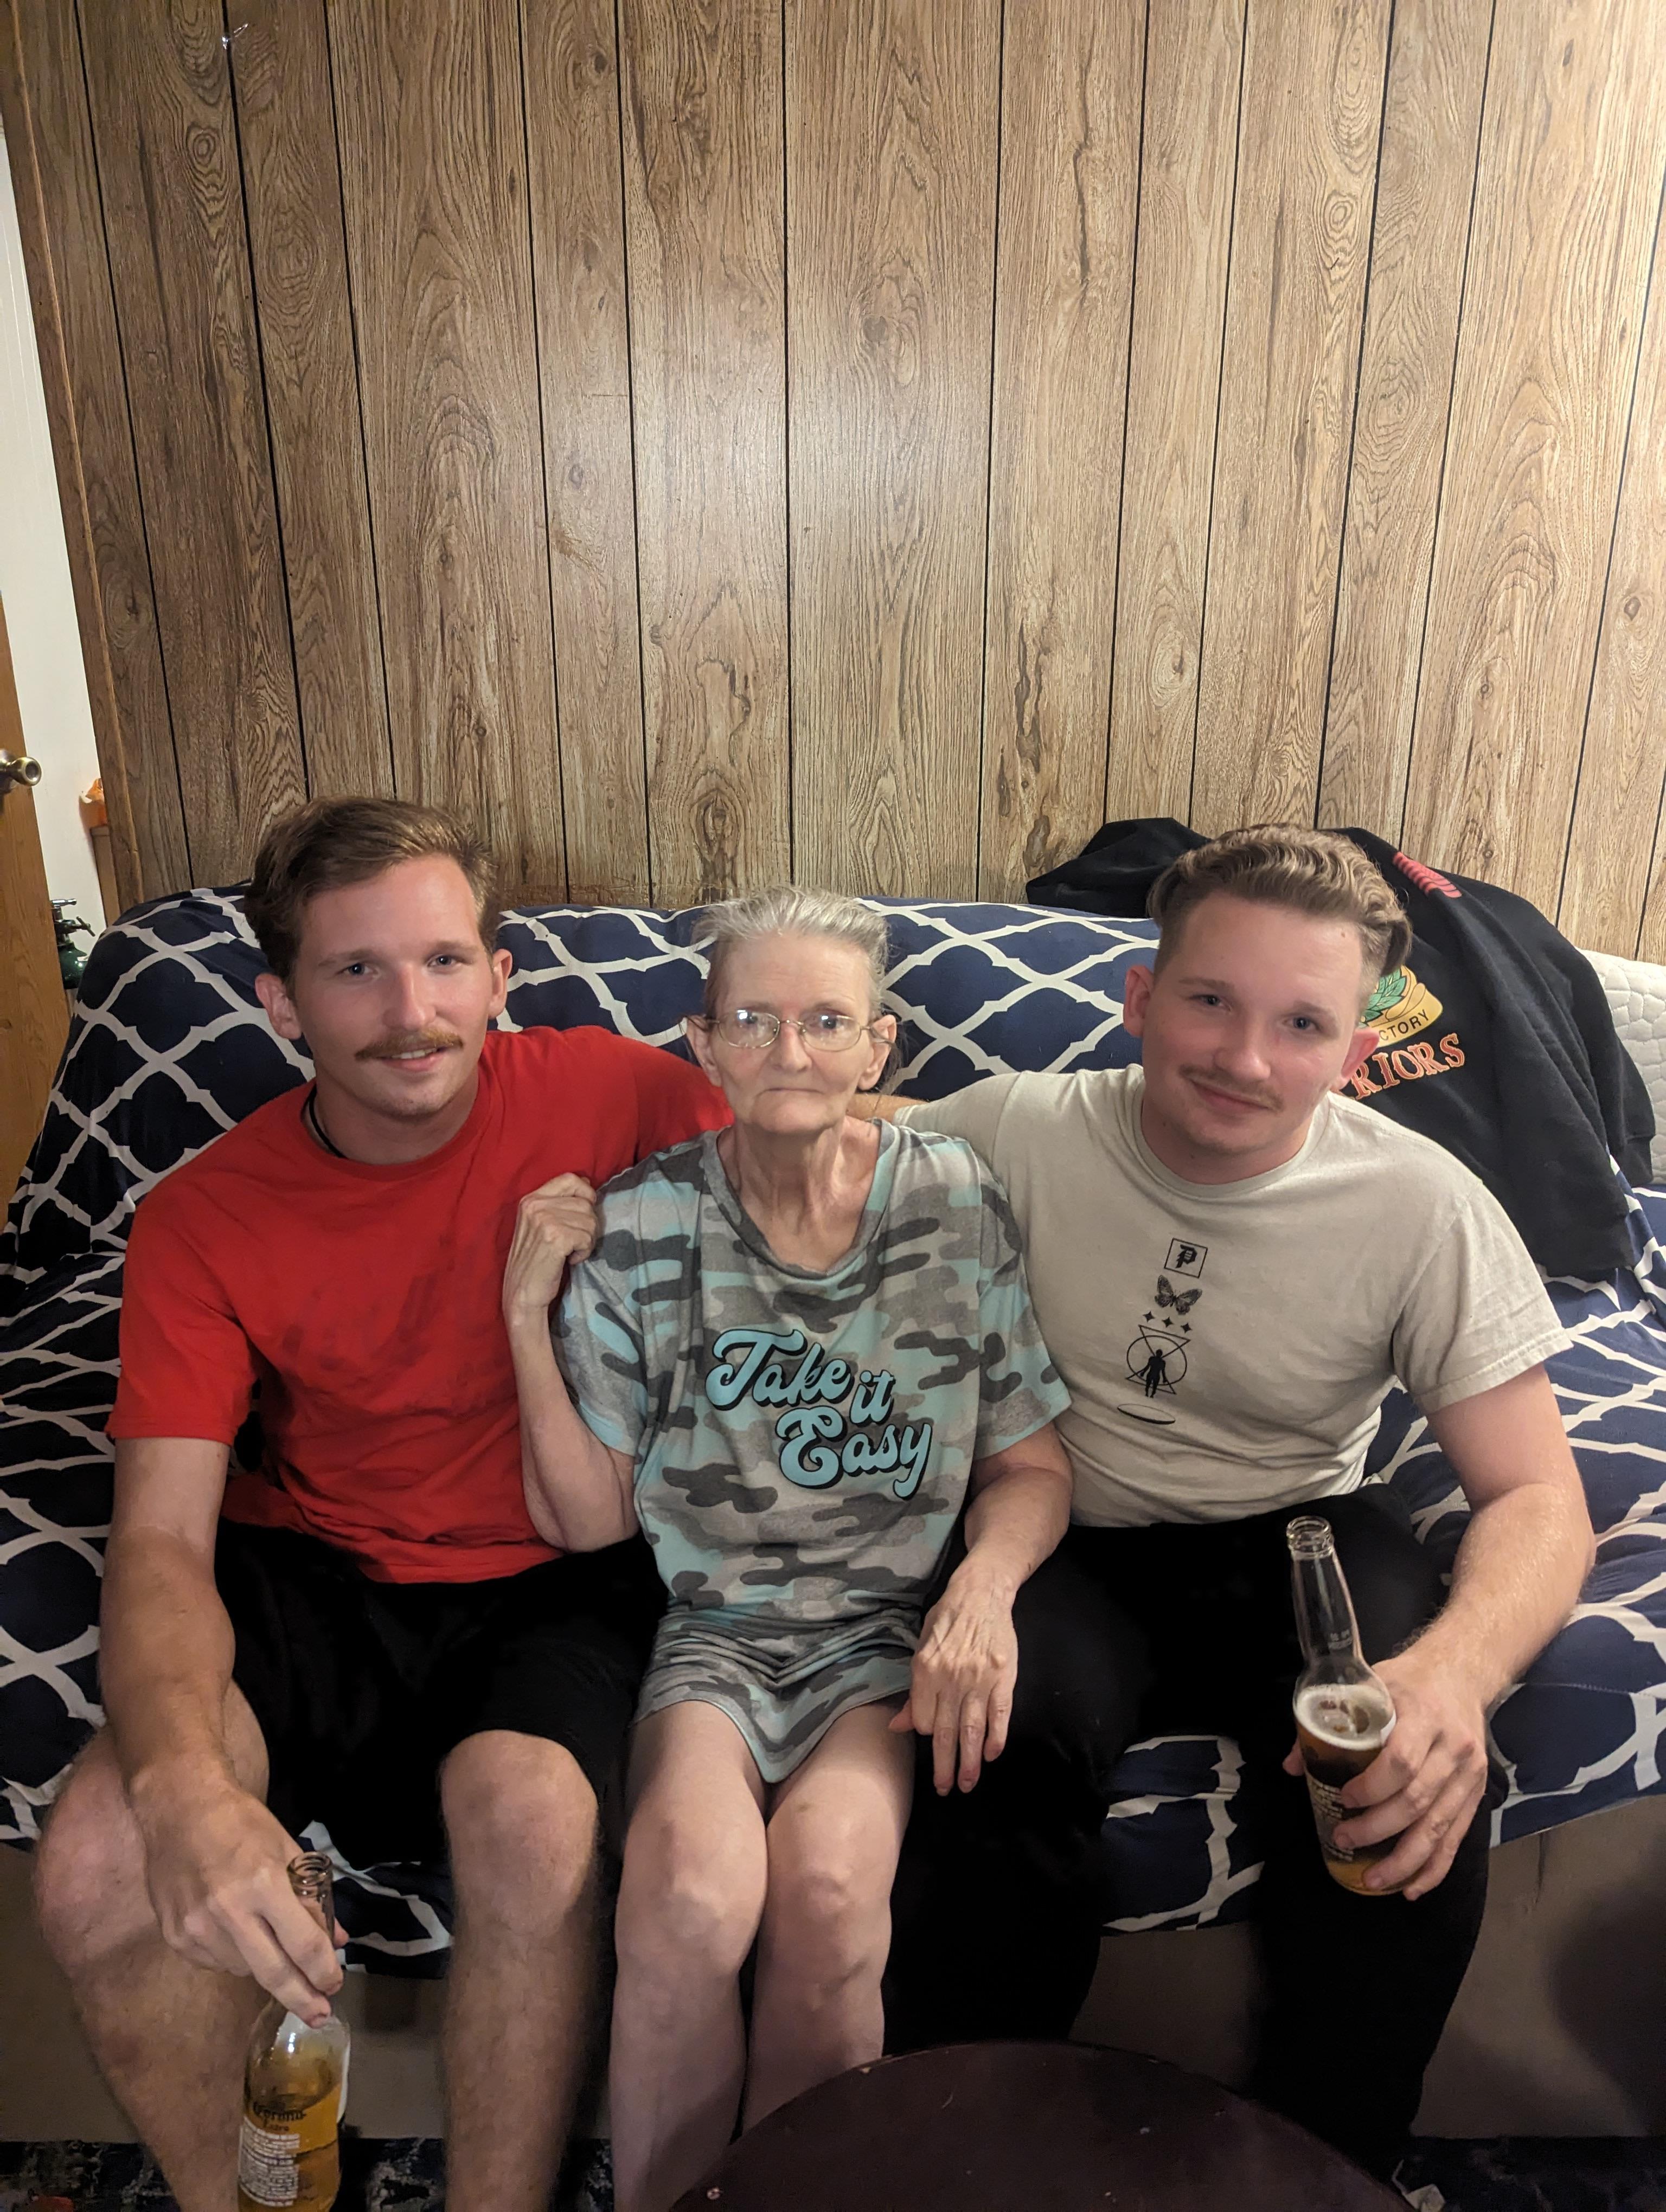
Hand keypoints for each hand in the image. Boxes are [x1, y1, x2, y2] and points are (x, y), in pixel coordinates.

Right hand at [137, 1778, 343, 2024]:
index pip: (303, 1944)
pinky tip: (235, 1931)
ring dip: (264, 1965)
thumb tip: (337, 1941)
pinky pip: (215, 1963)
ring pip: (244, 1970)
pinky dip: (234, 1955)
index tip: (335, 1986)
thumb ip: (312, 1899)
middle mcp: (228, 1912)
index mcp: (263, 1884)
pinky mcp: (175, 1937)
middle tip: (319, 2015)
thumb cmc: (241, 1823)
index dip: (323, 1971)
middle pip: (273, 1974)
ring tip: (267, 1939)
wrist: (179, 1807)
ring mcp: (196, 1928)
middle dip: (301, 1998)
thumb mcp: (287, 1850)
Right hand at [502, 1175, 597, 1323]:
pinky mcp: (555, 1237)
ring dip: (586, 1240)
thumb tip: (588, 1185)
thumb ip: (558, 1204)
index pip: (570, 1179)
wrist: (521, 1294)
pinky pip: (587, 1238)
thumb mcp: (539, 1225)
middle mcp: (536, 1205)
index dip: (586, 1193)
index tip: (585, 1212)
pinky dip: (584, 1252)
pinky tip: (570, 1260)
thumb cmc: (534, 1261)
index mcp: (531, 1199)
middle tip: (573, 1243)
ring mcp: (545, 1220)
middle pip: (585, 1203)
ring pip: (590, 1221)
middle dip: (588, 1225)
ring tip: (569, 1252)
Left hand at [891, 1567, 1018, 1793]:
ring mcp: (980, 1680)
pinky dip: (996, 1738)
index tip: (931, 1738)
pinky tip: (991, 1755)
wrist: (982, 1593)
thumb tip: (898, 1725)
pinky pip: (1000, 1716)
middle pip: (946, 1732)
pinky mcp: (1004, 1679)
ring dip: (970, 1762)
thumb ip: (914, 1690)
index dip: (926, 1733)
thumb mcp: (921, 1647)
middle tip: (944, 1789)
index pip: (923, 1719)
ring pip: (973, 1731)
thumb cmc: (946, 1620)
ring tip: (967, 1784)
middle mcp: (951, 1678)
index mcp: (926, 1670)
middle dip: (945, 1766)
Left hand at [1282, 1652, 1488, 1898]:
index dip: (1371, 1788)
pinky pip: (1456, 1837)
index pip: (1401, 1762)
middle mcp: (1453, 1749)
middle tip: (1344, 1840)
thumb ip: (1332, 1721)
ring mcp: (1470, 1774)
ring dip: (1405, 1861)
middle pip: (1418, 1801)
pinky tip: (1412, 1887)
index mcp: (1424, 1716)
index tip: (1343, 1799)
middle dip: (1378, 1829)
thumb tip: (1293, 1765)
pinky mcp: (1477, 1793)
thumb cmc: (1408, 1681)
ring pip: (1439, 1827)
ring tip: (1373, 1879)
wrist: (1461, 1674)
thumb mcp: (1369, 1684)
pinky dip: (1435, 1867)